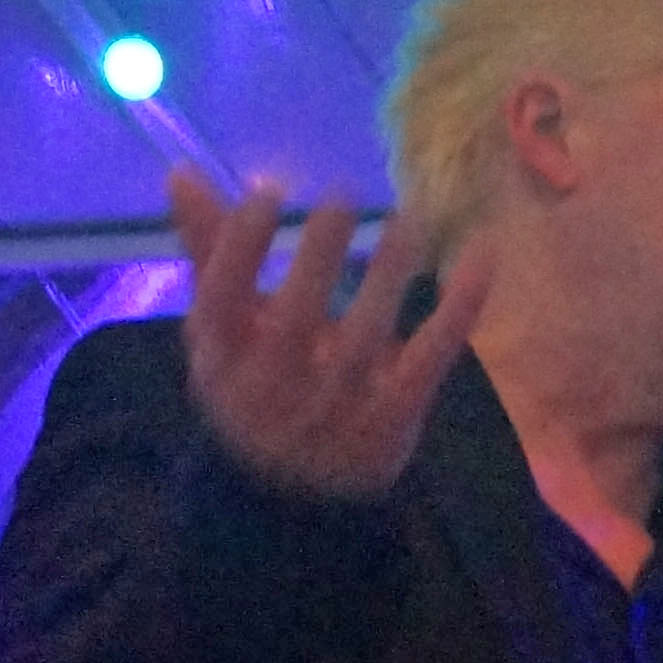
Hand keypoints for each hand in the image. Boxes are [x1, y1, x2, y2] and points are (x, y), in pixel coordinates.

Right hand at [175, 169, 495, 501]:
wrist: (292, 491)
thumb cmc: (253, 383)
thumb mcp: (222, 328)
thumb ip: (211, 251)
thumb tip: (183, 171)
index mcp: (221, 358)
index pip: (222, 296)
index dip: (243, 242)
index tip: (269, 187)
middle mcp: (273, 386)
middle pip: (295, 318)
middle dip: (317, 257)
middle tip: (341, 196)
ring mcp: (337, 406)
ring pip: (367, 335)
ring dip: (389, 274)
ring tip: (409, 216)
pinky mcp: (395, 416)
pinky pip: (432, 357)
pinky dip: (458, 309)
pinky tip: (479, 257)